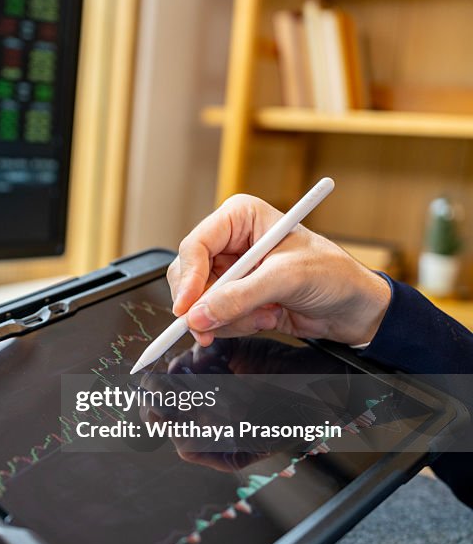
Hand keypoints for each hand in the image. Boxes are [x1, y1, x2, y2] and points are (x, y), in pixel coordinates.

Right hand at [168, 194, 391, 347]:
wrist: (356, 307)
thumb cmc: (335, 275)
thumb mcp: (286, 278)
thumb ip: (239, 297)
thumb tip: (199, 314)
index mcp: (240, 218)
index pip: (195, 245)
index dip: (188, 278)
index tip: (187, 307)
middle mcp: (231, 242)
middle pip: (190, 276)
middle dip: (208, 304)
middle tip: (216, 324)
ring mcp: (232, 272)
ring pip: (200, 302)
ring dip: (229, 317)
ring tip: (265, 314)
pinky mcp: (236, 297)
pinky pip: (214, 317)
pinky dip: (236, 325)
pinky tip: (266, 317)